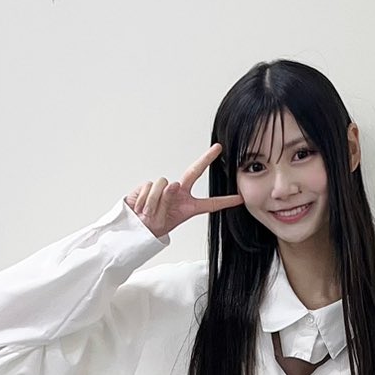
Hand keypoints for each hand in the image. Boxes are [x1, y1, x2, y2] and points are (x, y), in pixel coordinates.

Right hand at [126, 143, 243, 237]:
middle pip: (194, 172)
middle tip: (217, 147)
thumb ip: (169, 202)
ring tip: (148, 212)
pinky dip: (144, 199)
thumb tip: (172, 184)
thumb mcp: (164, 220)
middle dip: (206, 159)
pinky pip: (150, 187)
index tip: (240, 198)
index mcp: (188, 206)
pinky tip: (141, 207)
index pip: (210, 203)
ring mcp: (164, 188)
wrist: (133, 227)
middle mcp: (179, 194)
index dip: (225, 201)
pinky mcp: (149, 185)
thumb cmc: (151, 226)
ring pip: (165, 185)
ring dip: (155, 201)